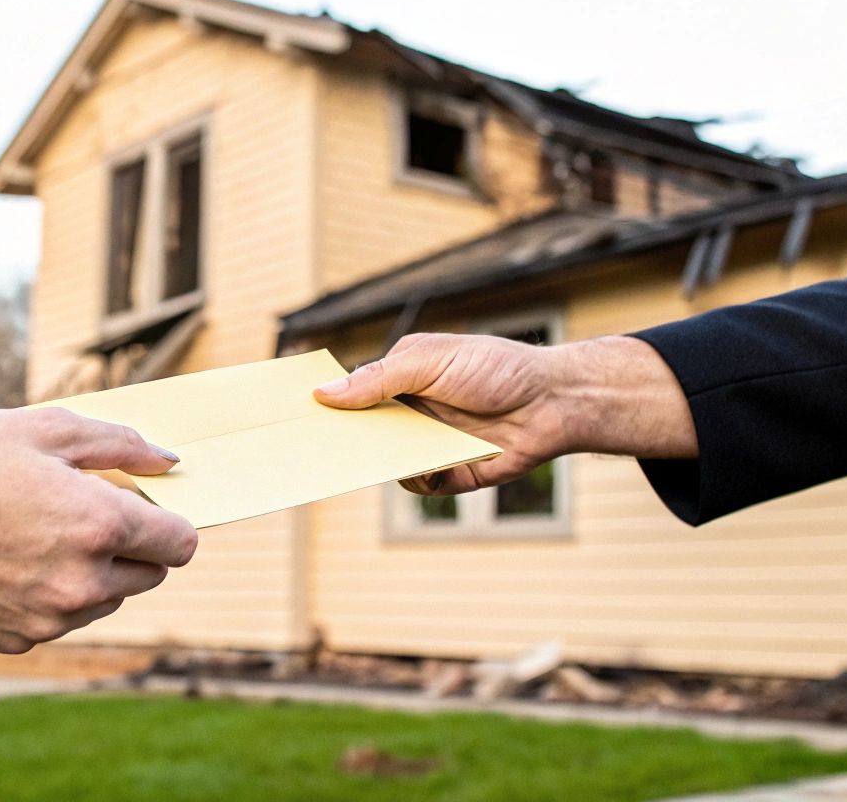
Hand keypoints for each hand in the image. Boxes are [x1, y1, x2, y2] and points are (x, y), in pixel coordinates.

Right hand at [0, 408, 197, 653]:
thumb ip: (121, 446)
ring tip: (36, 531)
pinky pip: (61, 619)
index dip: (167, 520)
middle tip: (80, 510)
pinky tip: (8, 559)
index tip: (141, 504)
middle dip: (131, 545)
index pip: (180, 543)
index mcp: (100, 526)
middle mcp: (83, 582)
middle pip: (150, 575)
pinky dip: (51, 594)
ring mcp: (49, 618)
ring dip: (93, 571)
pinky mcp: (15, 638)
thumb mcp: (47, 429)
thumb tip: (169, 463)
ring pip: (106, 599)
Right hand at [313, 332, 696, 495]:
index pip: (351, 392)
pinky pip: (420, 485)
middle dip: (340, 440)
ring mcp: (429, 443)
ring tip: (367, 459)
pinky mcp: (451, 474)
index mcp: (400, 377)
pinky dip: (419, 480)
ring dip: (378, 461)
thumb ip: (377, 379)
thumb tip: (324, 393)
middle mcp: (411, 412)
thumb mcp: (430, 361)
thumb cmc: (496, 367)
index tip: (292, 414)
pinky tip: (427, 469)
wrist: (555, 400)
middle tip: (311, 449)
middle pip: (362, 432)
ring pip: (386, 462)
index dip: (325, 404)